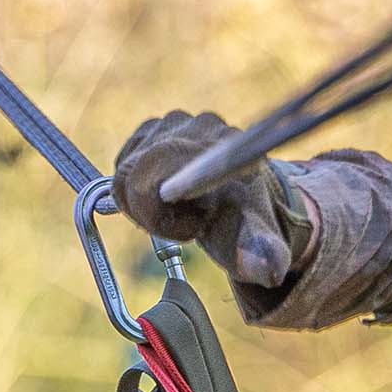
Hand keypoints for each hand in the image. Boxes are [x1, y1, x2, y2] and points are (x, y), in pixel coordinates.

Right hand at [112, 110, 305, 288]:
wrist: (244, 193)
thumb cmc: (242, 219)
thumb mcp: (253, 242)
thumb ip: (260, 255)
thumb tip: (268, 270)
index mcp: (221, 150)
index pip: (152, 183)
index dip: (160, 218)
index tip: (194, 229)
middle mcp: (195, 127)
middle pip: (132, 177)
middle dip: (151, 213)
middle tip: (186, 225)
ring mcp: (172, 122)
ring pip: (124, 174)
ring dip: (144, 203)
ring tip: (179, 211)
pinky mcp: (153, 127)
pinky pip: (122, 167)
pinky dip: (137, 190)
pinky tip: (166, 197)